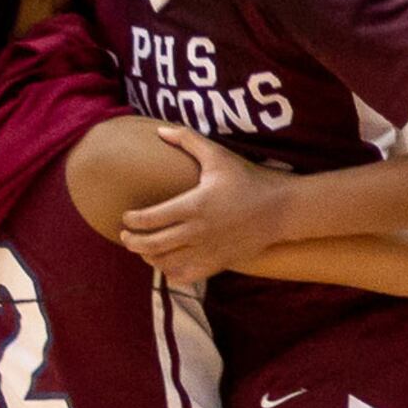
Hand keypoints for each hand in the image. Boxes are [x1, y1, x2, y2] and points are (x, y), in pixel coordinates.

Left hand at [120, 128, 294, 281]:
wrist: (281, 209)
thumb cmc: (248, 179)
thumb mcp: (218, 155)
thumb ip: (187, 140)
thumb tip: (159, 131)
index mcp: (195, 205)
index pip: (152, 218)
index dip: (133, 221)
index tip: (126, 217)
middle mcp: (199, 231)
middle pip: (154, 244)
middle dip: (133, 242)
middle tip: (125, 237)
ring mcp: (209, 250)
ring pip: (168, 263)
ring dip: (149, 258)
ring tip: (143, 250)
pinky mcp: (220, 262)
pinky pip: (188, 276)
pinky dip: (171, 274)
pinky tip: (166, 266)